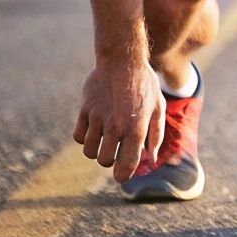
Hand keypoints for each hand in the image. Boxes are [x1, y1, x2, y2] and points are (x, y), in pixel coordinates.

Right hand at [74, 57, 163, 181]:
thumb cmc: (145, 85)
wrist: (123, 60)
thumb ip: (155, 134)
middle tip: (114, 151)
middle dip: (110, 160)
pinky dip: (84, 138)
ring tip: (104, 141)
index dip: (124, 174)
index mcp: (137, 128)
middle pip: (104, 161)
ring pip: (89, 151)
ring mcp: (98, 118)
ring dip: (96, 150)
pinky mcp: (85, 110)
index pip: (127, 163)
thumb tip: (150, 158)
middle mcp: (116, 126)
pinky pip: (78, 136)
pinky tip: (93, 130)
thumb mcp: (158, 107)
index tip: (122, 175)